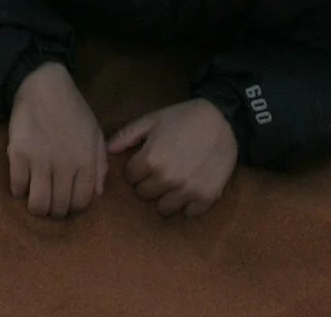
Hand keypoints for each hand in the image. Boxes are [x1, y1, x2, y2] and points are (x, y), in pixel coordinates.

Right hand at [7, 63, 107, 218]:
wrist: (44, 85)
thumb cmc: (73, 109)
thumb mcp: (95, 133)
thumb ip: (100, 164)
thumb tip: (98, 194)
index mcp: (86, 160)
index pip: (81, 203)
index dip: (74, 207)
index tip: (67, 200)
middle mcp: (65, 164)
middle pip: (59, 208)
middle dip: (55, 210)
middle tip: (50, 199)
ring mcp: (40, 160)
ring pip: (38, 205)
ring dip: (37, 207)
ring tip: (35, 196)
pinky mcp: (19, 153)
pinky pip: (17, 188)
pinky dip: (19, 191)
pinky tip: (22, 181)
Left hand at [107, 99, 238, 217]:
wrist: (222, 120)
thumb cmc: (183, 117)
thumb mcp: (153, 119)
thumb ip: (127, 135)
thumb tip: (107, 150)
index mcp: (151, 160)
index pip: (131, 178)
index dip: (136, 168)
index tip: (146, 160)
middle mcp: (167, 180)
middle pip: (144, 195)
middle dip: (149, 183)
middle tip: (160, 169)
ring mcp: (187, 191)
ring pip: (164, 208)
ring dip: (166, 196)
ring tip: (174, 179)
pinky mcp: (205, 199)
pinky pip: (188, 213)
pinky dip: (187, 203)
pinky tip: (190, 186)